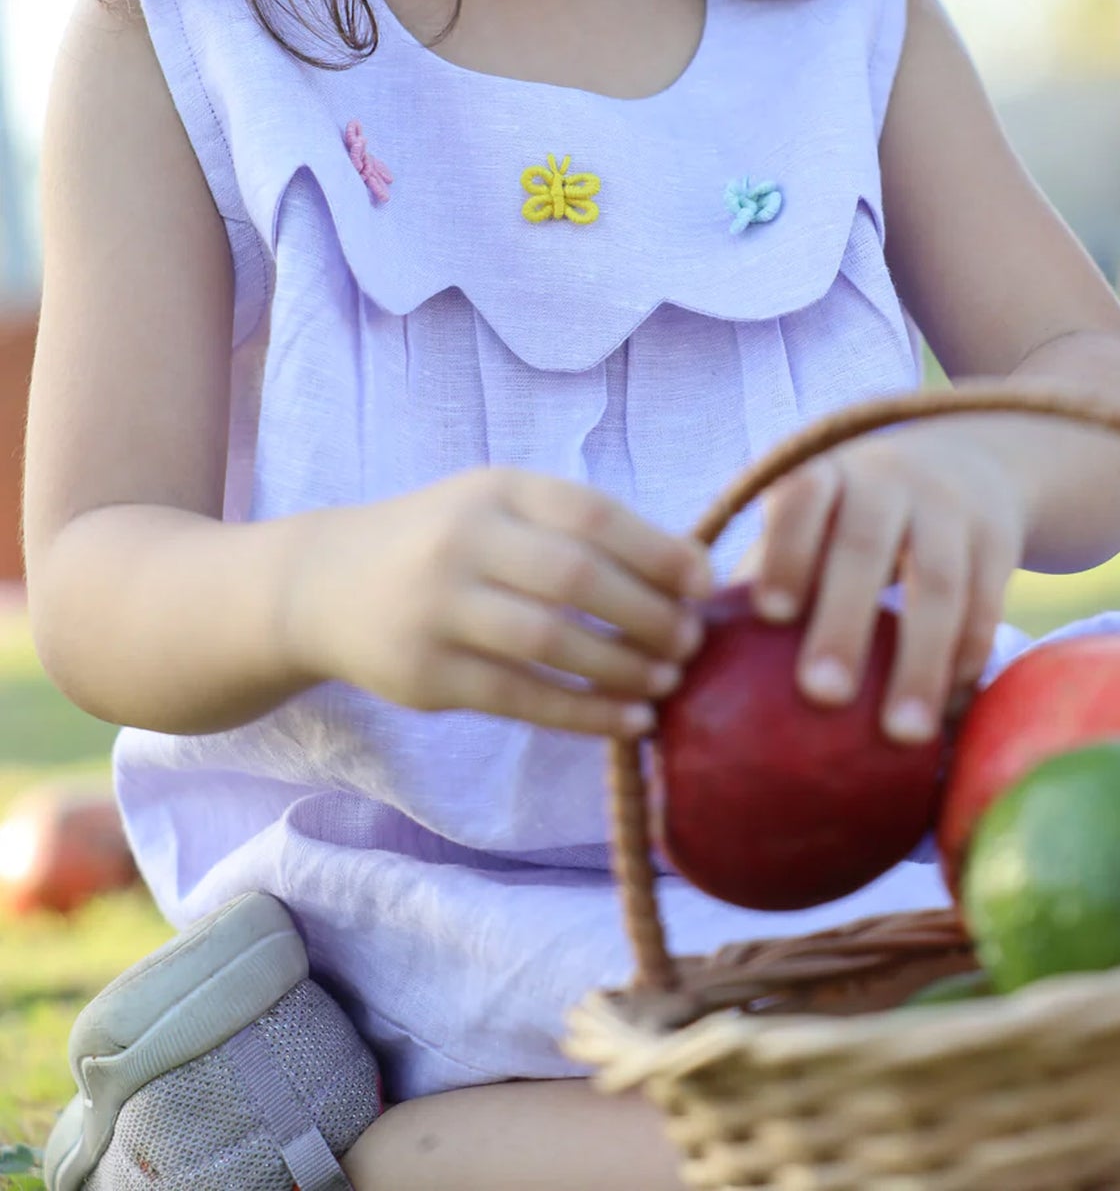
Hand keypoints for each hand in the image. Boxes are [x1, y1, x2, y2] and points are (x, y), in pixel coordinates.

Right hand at [289, 468, 712, 737]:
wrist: (323, 585)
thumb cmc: (441, 542)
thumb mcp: (497, 508)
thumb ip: (573, 529)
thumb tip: (684, 573)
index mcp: (496, 490)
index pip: (591, 514)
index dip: (657, 550)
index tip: (704, 582)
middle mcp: (464, 541)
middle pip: (576, 578)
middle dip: (648, 614)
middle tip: (691, 641)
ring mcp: (438, 609)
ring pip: (550, 644)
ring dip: (623, 669)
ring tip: (668, 681)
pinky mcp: (426, 676)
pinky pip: (521, 699)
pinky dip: (585, 714)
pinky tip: (630, 721)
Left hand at [747, 422, 1027, 744]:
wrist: (967, 460)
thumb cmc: (856, 514)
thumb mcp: (816, 518)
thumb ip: (767, 569)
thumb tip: (692, 654)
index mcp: (828, 476)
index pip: (803, 497)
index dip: (787, 550)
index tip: (770, 614)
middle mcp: (887, 482)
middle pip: (865, 548)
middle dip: (844, 620)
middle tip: (822, 694)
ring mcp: (948, 507)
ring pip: (938, 584)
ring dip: (921, 662)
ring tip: (902, 735)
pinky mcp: (998, 537)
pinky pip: (986, 600)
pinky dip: (968, 655)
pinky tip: (951, 706)